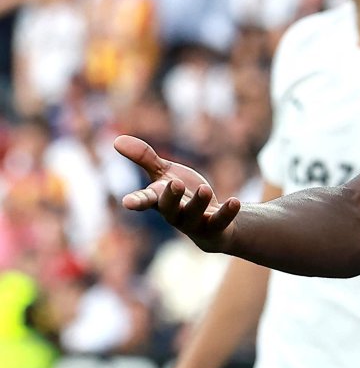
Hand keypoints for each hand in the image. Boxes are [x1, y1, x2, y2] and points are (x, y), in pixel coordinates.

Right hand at [115, 135, 240, 250]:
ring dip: (199, 202)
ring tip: (205, 188)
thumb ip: (144, 158)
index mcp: (159, 200)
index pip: (144, 201)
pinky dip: (227, 212)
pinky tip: (235, 201)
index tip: (127, 203)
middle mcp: (174, 214)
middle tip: (175, 184)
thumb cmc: (182, 195)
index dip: (136, 202)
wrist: (210, 222)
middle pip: (169, 208)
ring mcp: (194, 223)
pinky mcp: (215, 227)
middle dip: (171, 198)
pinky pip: (220, 221)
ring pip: (194, 215)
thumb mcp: (164, 174)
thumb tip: (116, 140)